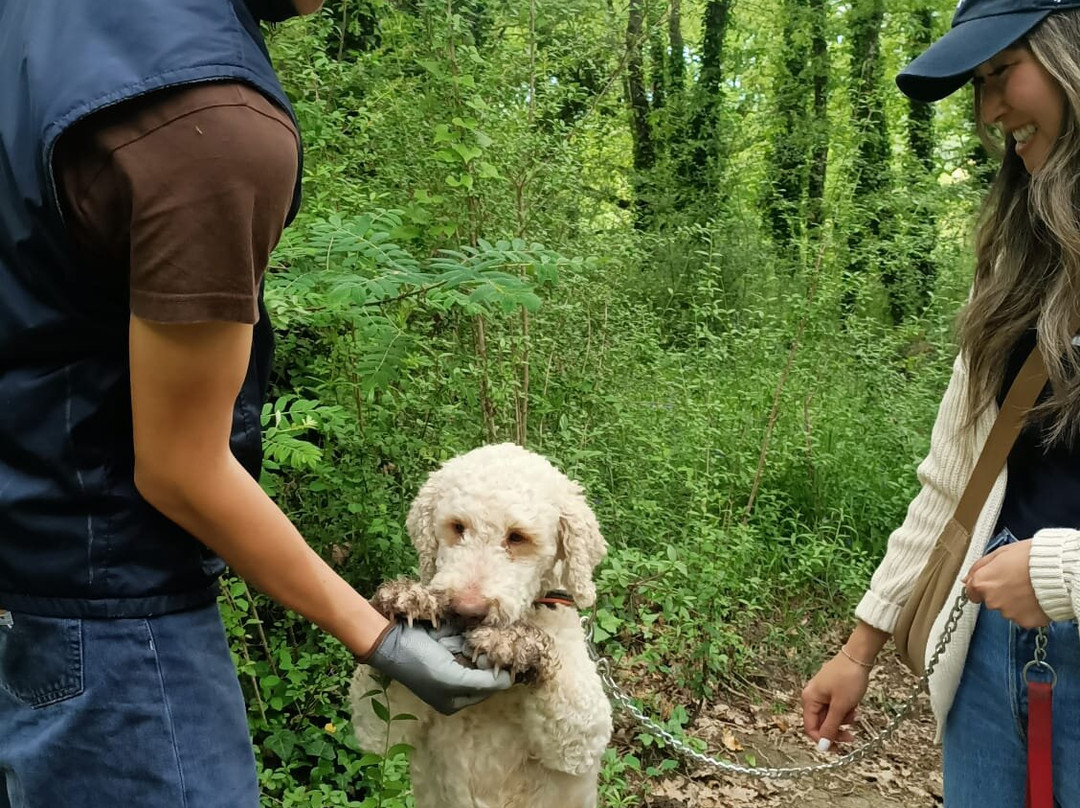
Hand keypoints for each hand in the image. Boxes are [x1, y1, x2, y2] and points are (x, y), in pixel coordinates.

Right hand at [366, 621, 511, 714]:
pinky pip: (466, 636)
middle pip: (484, 669)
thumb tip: (509, 681)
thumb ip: (483, 682)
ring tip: (449, 642)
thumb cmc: (420, 663)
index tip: (489, 657)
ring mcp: (452, 661)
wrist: (390, 638)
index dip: (494, 674)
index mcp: (455, 700)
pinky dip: (461, 632)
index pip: (488, 689)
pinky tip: (446, 633)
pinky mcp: (448, 642)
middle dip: (479, 655)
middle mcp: (455, 683)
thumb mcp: (452, 679)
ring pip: (477, 650)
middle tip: (466, 647)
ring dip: (469, 642)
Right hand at [801, 652, 870, 751]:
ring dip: (842, 720)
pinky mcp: (831, 689)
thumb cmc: (848, 678)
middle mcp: (812, 696)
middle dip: (835, 730)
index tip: (838, 748)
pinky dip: (844, 710)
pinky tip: (854, 706)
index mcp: (809, 699)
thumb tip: (823, 745)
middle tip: (851, 737)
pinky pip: (835, 707)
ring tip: (854, 713)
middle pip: (820, 723)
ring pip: (830, 716)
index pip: (811, 728)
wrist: (859, 656)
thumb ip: (830, 727)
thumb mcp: (841, 706)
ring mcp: (822, 692)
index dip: (823, 740)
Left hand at [964, 541, 1049, 627]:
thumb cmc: (1031, 558)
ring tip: (1029, 588)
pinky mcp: (1026, 621)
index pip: (971, 592)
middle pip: (990, 600)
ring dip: (1015, 602)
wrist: (1058, 571)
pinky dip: (1028, 610)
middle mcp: (992, 601)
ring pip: (1007, 609)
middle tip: (1017, 581)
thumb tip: (966, 579)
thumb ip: (979, 567)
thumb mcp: (1000, 553)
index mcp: (983, 583)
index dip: (981, 587)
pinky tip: (1036, 598)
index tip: (991, 583)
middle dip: (1000, 593)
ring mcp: (1009, 613)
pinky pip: (1023, 616)